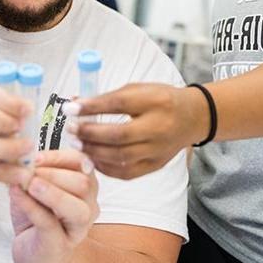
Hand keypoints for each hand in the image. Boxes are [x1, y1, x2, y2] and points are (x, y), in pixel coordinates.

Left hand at [10, 149, 98, 262]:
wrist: (37, 256)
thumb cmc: (38, 219)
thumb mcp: (35, 188)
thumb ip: (33, 171)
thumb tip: (19, 154)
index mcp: (85, 185)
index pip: (82, 163)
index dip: (60, 157)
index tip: (36, 156)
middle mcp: (88, 206)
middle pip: (83, 184)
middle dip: (54, 173)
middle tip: (29, 170)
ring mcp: (77, 229)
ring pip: (76, 208)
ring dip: (52, 192)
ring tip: (30, 184)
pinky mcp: (58, 245)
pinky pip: (49, 224)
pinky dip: (31, 207)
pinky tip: (16, 194)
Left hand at [70, 83, 205, 179]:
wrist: (192, 117)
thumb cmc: (160, 100)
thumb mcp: (138, 89)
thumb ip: (108, 97)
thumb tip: (75, 103)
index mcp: (155, 101)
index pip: (119, 104)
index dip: (92, 107)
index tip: (70, 108)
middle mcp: (159, 127)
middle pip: (119, 135)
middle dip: (90, 133)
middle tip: (71, 129)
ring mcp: (158, 150)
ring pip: (120, 157)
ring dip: (93, 151)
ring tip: (77, 144)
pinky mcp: (155, 165)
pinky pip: (126, 172)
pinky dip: (105, 167)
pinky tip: (92, 157)